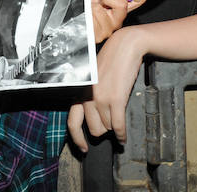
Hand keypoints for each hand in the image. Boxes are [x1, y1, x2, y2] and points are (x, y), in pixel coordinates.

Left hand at [67, 26, 144, 149]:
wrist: (125, 47)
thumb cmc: (110, 62)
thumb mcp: (93, 79)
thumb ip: (89, 96)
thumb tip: (92, 117)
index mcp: (80, 92)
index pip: (72, 123)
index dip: (77, 139)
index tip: (83, 148)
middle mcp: (87, 97)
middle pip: (93, 129)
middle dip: (102, 131)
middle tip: (109, 126)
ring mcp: (101, 98)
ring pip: (107, 128)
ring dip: (113, 128)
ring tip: (118, 122)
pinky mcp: (116, 99)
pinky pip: (118, 126)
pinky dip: (122, 135)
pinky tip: (123, 138)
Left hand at [90, 0, 145, 42]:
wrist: (74, 25)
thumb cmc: (87, 11)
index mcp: (120, 11)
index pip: (139, 1)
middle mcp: (118, 22)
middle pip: (122, 4)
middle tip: (98, 2)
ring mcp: (109, 31)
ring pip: (100, 9)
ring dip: (91, 6)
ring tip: (89, 12)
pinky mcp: (98, 36)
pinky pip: (92, 18)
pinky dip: (86, 15)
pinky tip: (86, 19)